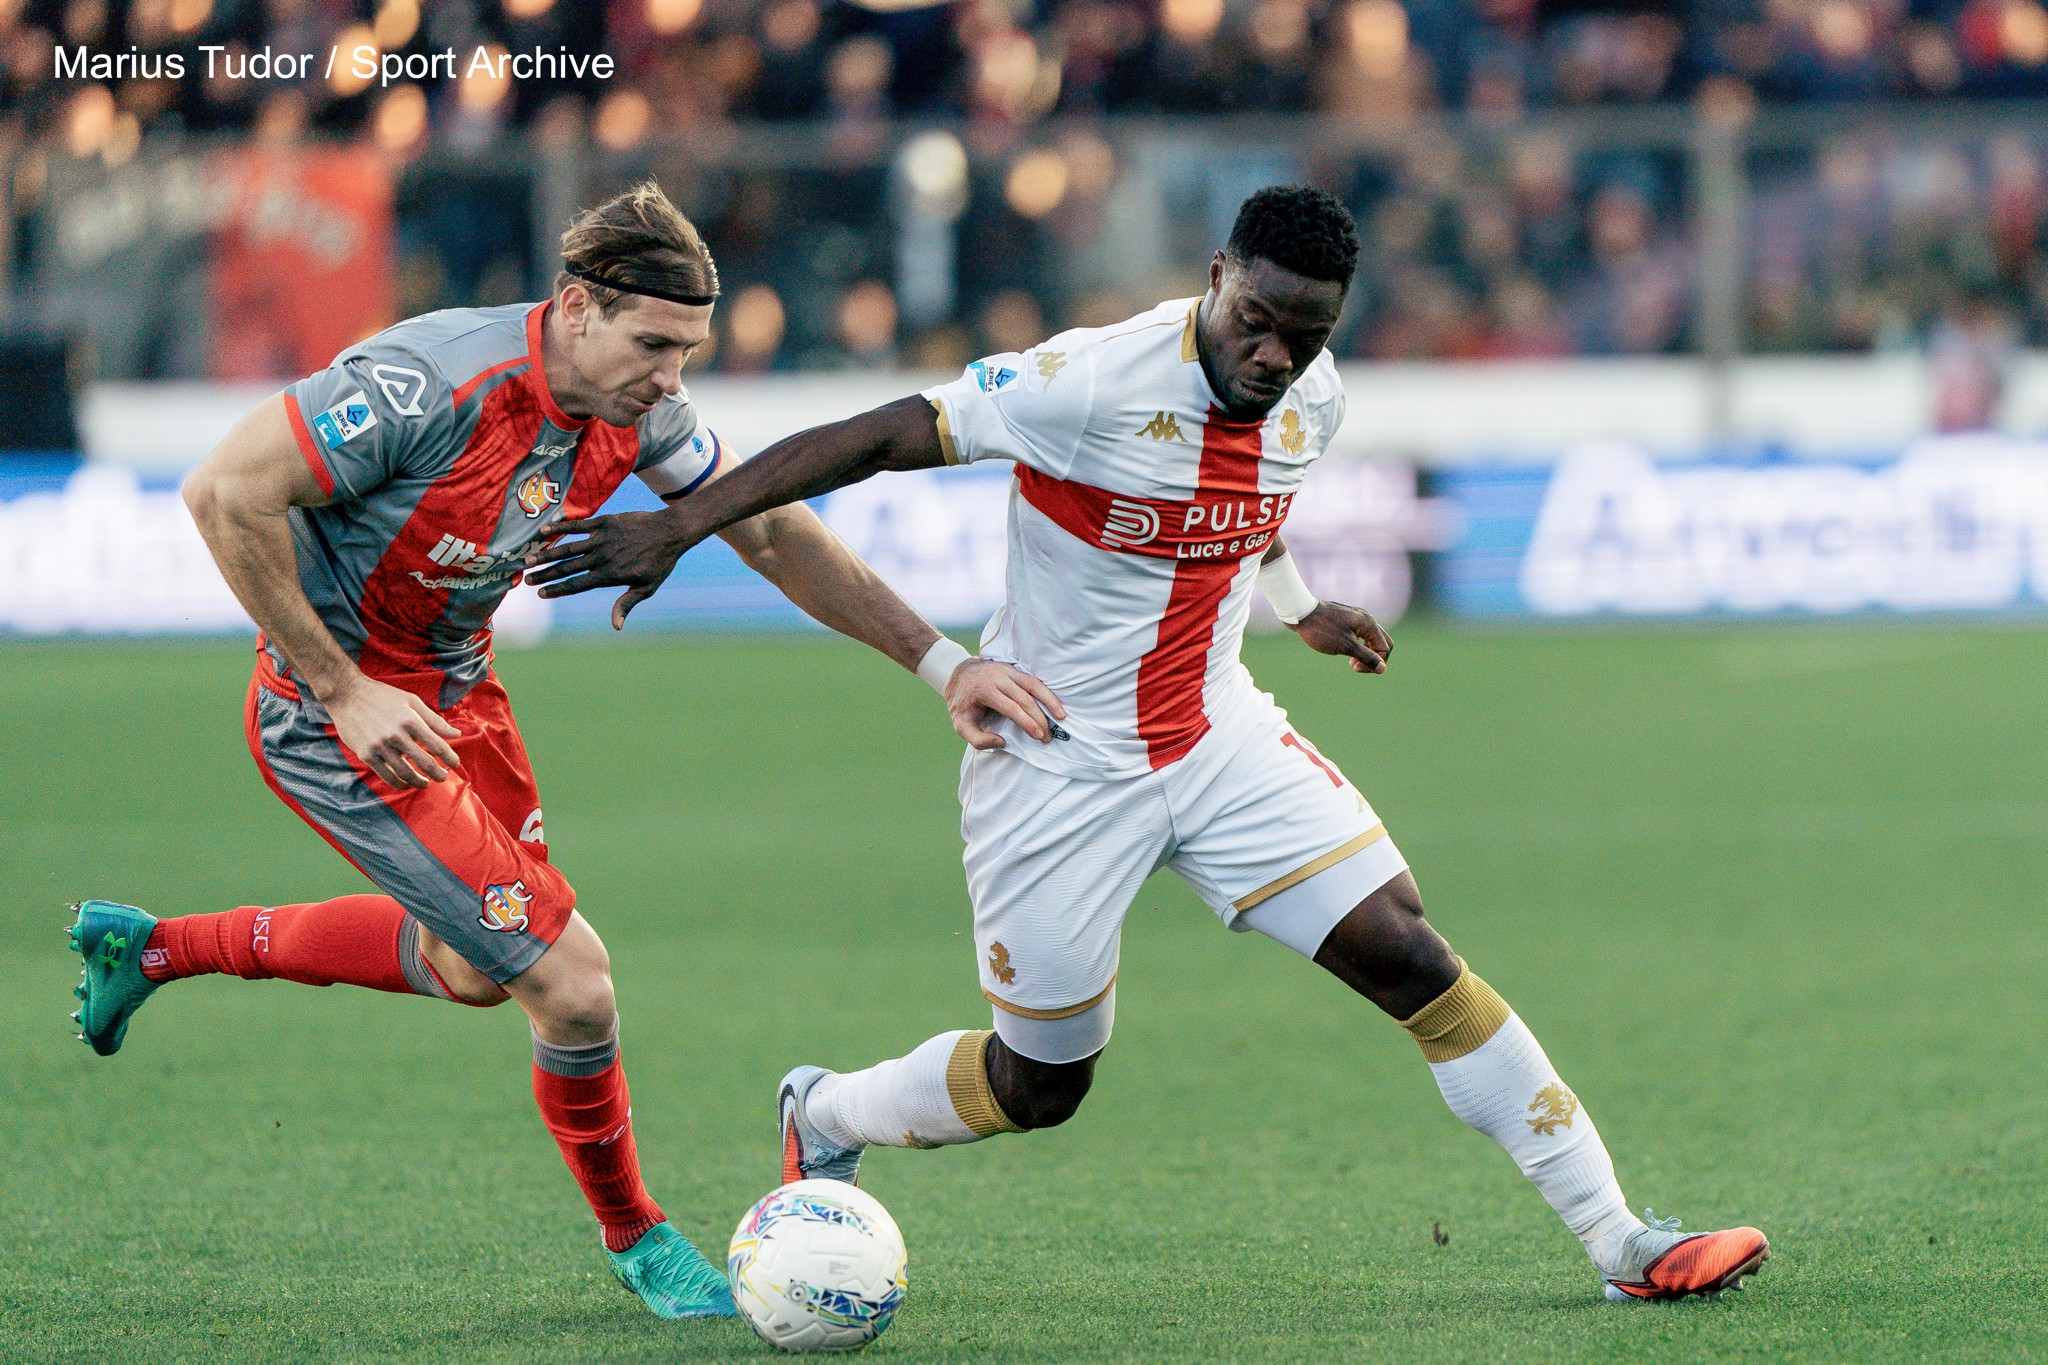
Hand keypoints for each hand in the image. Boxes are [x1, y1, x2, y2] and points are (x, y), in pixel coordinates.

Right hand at [324, 675, 462, 788]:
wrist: (347, 694)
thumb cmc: (383, 696)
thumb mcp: (412, 701)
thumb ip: (435, 720)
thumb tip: (457, 734)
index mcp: (411, 720)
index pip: (438, 746)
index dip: (450, 758)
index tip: (455, 764)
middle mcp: (396, 735)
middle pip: (425, 763)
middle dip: (438, 774)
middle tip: (443, 777)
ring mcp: (380, 746)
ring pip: (406, 773)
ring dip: (419, 782)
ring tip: (425, 783)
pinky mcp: (366, 754)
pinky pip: (386, 775)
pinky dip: (398, 783)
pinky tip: (405, 783)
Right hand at [524, 508, 705, 628]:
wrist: (671, 532)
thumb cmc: (659, 563)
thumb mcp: (646, 587)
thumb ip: (626, 604)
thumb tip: (616, 627)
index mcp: (610, 575)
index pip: (577, 585)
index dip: (558, 589)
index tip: (541, 593)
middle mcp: (602, 557)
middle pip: (567, 568)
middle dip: (545, 574)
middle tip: (526, 579)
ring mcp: (602, 539)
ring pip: (568, 548)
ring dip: (547, 554)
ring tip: (528, 559)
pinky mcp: (605, 522)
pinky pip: (579, 526)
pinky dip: (561, 528)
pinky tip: (544, 531)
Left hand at [946, 659, 1067, 749]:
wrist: (958, 674)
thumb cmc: (961, 703)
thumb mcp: (961, 724)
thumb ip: (977, 739)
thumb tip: (1002, 743)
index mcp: (984, 690)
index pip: (1011, 707)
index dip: (1027, 722)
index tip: (1038, 736)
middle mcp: (998, 678)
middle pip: (1025, 698)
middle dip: (1039, 719)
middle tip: (1048, 737)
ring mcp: (1008, 671)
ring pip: (1034, 685)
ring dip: (1050, 701)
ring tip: (1062, 717)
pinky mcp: (1014, 670)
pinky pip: (1033, 681)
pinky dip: (1046, 693)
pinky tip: (1056, 704)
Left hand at [1288, 601, 1391, 673]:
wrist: (1300, 611)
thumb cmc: (1323, 630)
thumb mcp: (1345, 646)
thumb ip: (1366, 657)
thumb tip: (1382, 669)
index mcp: (1368, 624)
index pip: (1385, 647)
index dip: (1375, 663)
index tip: (1355, 668)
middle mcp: (1365, 618)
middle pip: (1381, 642)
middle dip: (1373, 658)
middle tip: (1356, 667)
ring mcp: (1355, 617)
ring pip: (1370, 638)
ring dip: (1365, 652)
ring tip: (1351, 662)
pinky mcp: (1345, 618)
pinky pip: (1359, 634)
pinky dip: (1357, 645)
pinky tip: (1344, 650)